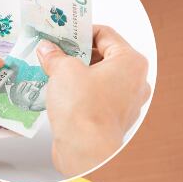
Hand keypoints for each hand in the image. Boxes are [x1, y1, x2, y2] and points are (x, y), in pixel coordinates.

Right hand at [36, 25, 150, 176]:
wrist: (84, 150)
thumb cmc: (83, 110)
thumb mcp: (63, 71)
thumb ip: (55, 56)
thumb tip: (48, 50)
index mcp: (130, 62)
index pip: (105, 34)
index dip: (80, 31)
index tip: (62, 33)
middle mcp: (134, 81)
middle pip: (103, 56)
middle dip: (76, 54)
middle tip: (54, 52)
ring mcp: (125, 102)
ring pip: (99, 78)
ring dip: (77, 74)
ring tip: (53, 73)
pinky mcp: (112, 119)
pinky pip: (96, 98)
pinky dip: (81, 93)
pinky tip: (61, 94)